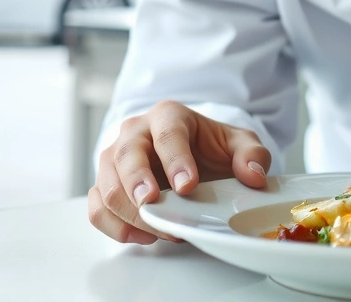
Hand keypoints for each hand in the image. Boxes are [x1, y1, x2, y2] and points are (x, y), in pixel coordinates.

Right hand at [88, 100, 270, 243]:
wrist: (194, 154)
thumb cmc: (211, 147)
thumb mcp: (239, 144)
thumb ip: (252, 155)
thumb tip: (253, 176)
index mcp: (168, 116)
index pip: (168, 134)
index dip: (176, 160)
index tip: (188, 186)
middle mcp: (135, 132)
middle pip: (126, 155)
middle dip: (137, 183)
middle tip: (153, 204)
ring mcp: (115, 159)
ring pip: (107, 184)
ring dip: (130, 212)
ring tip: (161, 228)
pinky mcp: (106, 184)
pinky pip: (97, 208)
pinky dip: (116, 226)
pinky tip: (145, 235)